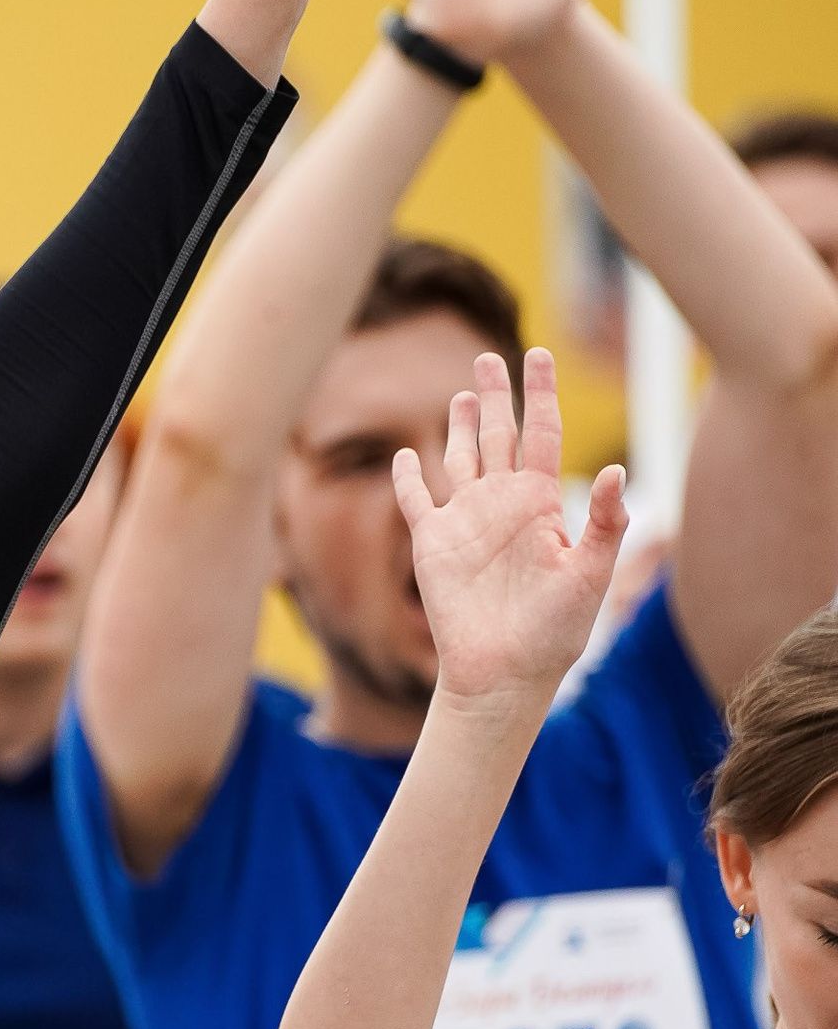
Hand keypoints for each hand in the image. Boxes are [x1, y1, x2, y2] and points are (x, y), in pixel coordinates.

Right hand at [394, 347, 627, 712]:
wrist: (506, 673)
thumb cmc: (554, 632)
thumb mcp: (591, 574)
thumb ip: (606, 523)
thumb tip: (620, 470)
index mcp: (541, 504)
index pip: (542, 433)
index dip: (541, 394)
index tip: (541, 355)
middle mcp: (503, 505)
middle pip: (499, 434)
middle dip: (495, 395)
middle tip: (489, 357)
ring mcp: (466, 522)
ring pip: (461, 458)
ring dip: (460, 427)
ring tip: (464, 394)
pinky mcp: (432, 545)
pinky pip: (417, 501)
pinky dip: (410, 478)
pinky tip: (408, 457)